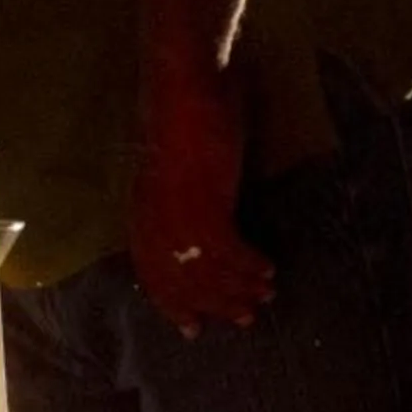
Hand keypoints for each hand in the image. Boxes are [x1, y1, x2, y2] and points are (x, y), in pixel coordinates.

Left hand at [128, 82, 276, 336]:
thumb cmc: (182, 113)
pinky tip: (269, 269)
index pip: (150, 271)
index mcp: (142, 209)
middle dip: (211, 304)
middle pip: (178, 280)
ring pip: (205, 272)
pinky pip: (228, 253)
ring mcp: (176, 214)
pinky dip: (250, 266)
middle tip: (241, 319)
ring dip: (237, 289)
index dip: (171, 302)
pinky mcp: (204, 204)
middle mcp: (153, 218)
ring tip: (263, 298)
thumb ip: (182, 193)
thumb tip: (204, 219)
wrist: (185, 83)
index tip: (191, 327)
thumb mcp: (175, 164)